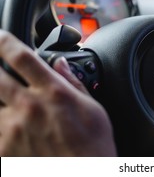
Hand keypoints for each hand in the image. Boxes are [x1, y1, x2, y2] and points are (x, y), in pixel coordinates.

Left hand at [0, 30, 115, 155]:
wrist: (85, 176)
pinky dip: (0, 121)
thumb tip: (60, 64)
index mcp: (53, 92)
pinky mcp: (4, 150)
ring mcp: (12, 129)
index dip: (5, 42)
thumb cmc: (92, 145)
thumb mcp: (93, 108)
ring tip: (3, 93)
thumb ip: (73, 82)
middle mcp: (29, 107)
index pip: (22, 57)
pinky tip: (6, 120)